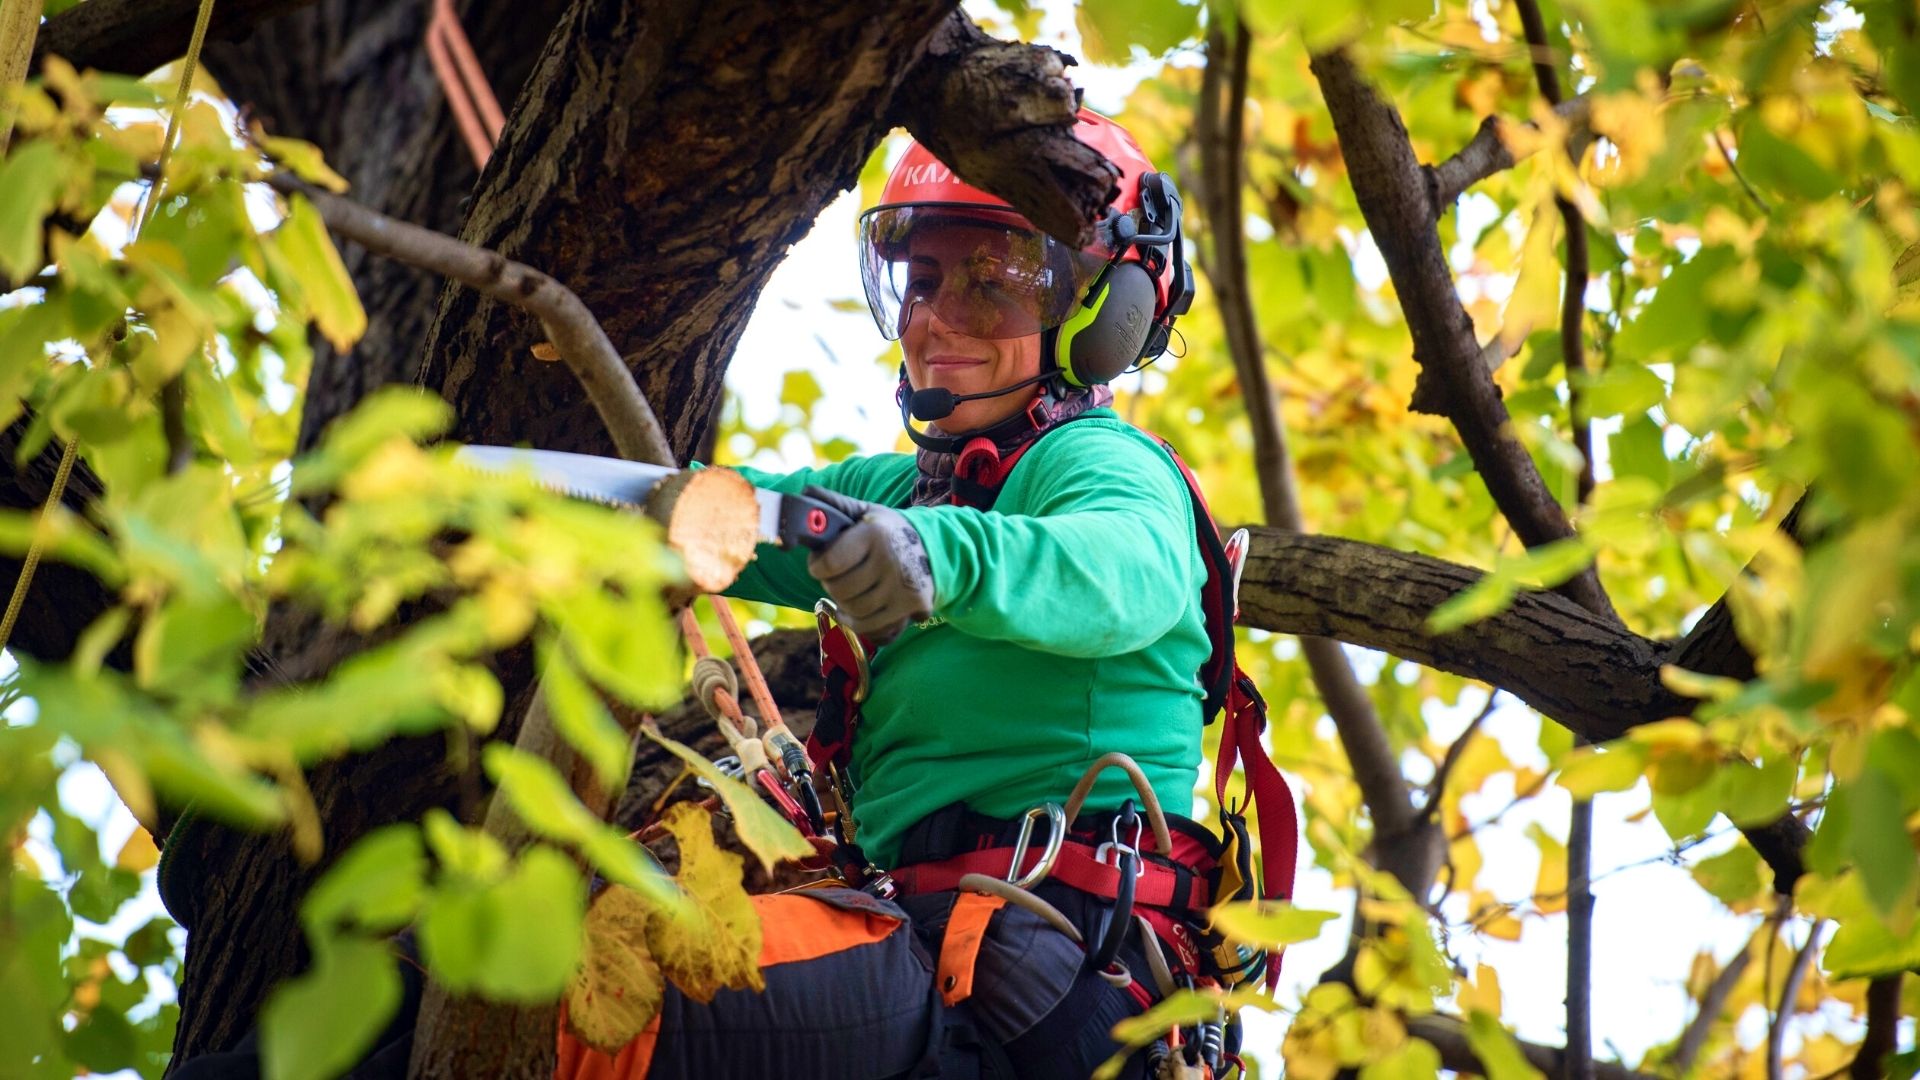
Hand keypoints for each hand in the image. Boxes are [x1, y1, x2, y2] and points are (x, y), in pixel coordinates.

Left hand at [803, 486, 934, 640]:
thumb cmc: (886, 531)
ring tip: (851, 589)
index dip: (817, 566)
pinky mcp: (912, 606)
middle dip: (831, 584)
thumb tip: (805, 493)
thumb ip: (833, 504)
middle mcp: (890, 560)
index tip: (820, 563)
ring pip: (852, 610)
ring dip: (844, 603)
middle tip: (838, 575)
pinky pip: (869, 626)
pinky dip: (856, 621)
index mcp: (874, 533)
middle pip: (838, 589)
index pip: (829, 564)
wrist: (933, 548)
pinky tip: (856, 609)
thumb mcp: (863, 512)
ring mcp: (902, 586)